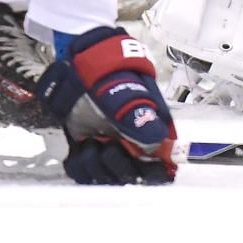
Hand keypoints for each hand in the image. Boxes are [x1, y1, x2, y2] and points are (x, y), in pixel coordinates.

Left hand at [39, 27, 177, 184]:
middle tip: (108, 146)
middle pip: (134, 177)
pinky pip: (85, 173)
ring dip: (97, 166)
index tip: (139, 170)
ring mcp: (111, 147)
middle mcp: (134, 143)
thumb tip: (159, 142)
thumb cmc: (110, 72)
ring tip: (92, 143)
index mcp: (153, 130)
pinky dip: (80, 167)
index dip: (153, 173)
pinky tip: (79, 151)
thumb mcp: (126, 92)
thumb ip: (140, 116)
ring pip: (108, 178)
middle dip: (119, 167)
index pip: (163, 165)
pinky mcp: (88, 148)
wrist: (80, 64)